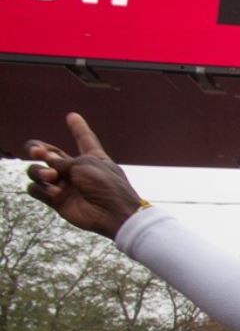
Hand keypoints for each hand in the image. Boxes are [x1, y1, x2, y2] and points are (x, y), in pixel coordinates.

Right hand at [25, 114, 143, 238]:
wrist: (112, 214)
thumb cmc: (106, 186)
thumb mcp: (86, 165)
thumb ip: (62, 160)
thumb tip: (45, 159)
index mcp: (93, 158)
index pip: (84, 139)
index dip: (78, 128)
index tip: (72, 116)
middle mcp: (77, 170)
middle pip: (49, 154)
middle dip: (38, 149)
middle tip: (37, 151)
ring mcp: (65, 185)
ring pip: (37, 171)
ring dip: (38, 171)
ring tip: (51, 176)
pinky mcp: (57, 200)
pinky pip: (36, 189)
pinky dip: (41, 188)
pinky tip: (54, 192)